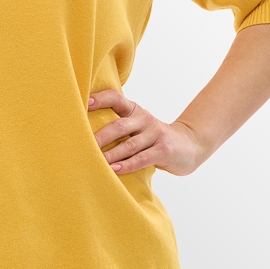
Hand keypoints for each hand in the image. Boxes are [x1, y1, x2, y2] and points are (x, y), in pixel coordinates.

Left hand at [88, 88, 206, 176]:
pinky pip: (141, 159)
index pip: (115, 98)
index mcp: (135, 110)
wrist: (190, 145)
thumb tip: (83, 132)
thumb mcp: (138, 126)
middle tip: (80, 144)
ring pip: (128, 145)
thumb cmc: (153, 137)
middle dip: (99, 137)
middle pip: (118, 126)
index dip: (99, 99)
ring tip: (93, 161)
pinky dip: (126, 165)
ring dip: (109, 155)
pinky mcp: (163, 150)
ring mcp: (155, 134)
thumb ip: (118, 126)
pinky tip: (113, 170)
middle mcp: (144, 119)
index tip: (82, 103)